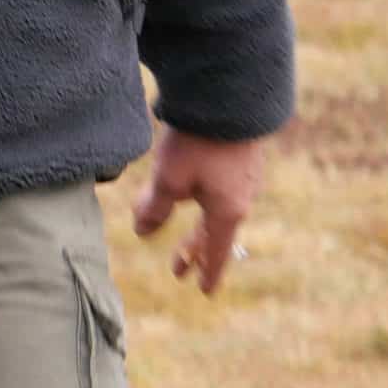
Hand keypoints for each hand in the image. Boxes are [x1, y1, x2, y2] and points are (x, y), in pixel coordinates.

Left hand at [132, 127, 269, 295]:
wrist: (229, 96)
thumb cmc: (199, 142)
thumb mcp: (169, 179)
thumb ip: (155, 208)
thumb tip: (142, 232)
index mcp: (228, 211)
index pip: (217, 251)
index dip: (208, 272)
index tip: (204, 291)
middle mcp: (242, 197)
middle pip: (215, 232)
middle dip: (195, 250)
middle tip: (177, 269)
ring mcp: (245, 176)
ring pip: (218, 209)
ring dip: (198, 225)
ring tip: (184, 232)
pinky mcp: (241, 155)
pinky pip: (222, 189)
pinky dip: (205, 200)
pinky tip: (196, 190)